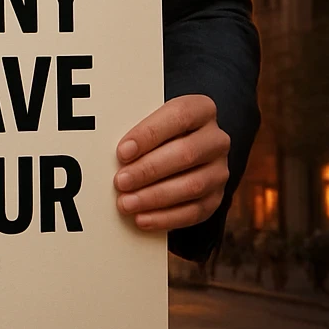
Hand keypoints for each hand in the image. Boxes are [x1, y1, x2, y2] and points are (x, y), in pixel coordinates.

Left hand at [113, 94, 229, 232]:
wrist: (183, 150)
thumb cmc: (158, 133)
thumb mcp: (150, 121)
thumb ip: (138, 130)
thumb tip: (110, 152)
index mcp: (201, 110)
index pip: (179, 116)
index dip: (149, 134)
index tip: (122, 151)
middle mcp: (216, 140)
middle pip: (186, 153)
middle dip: (149, 170)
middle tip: (120, 181)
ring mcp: (219, 171)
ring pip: (192, 185)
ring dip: (154, 197)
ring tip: (126, 203)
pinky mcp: (216, 198)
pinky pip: (194, 212)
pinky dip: (165, 218)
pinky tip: (142, 219)